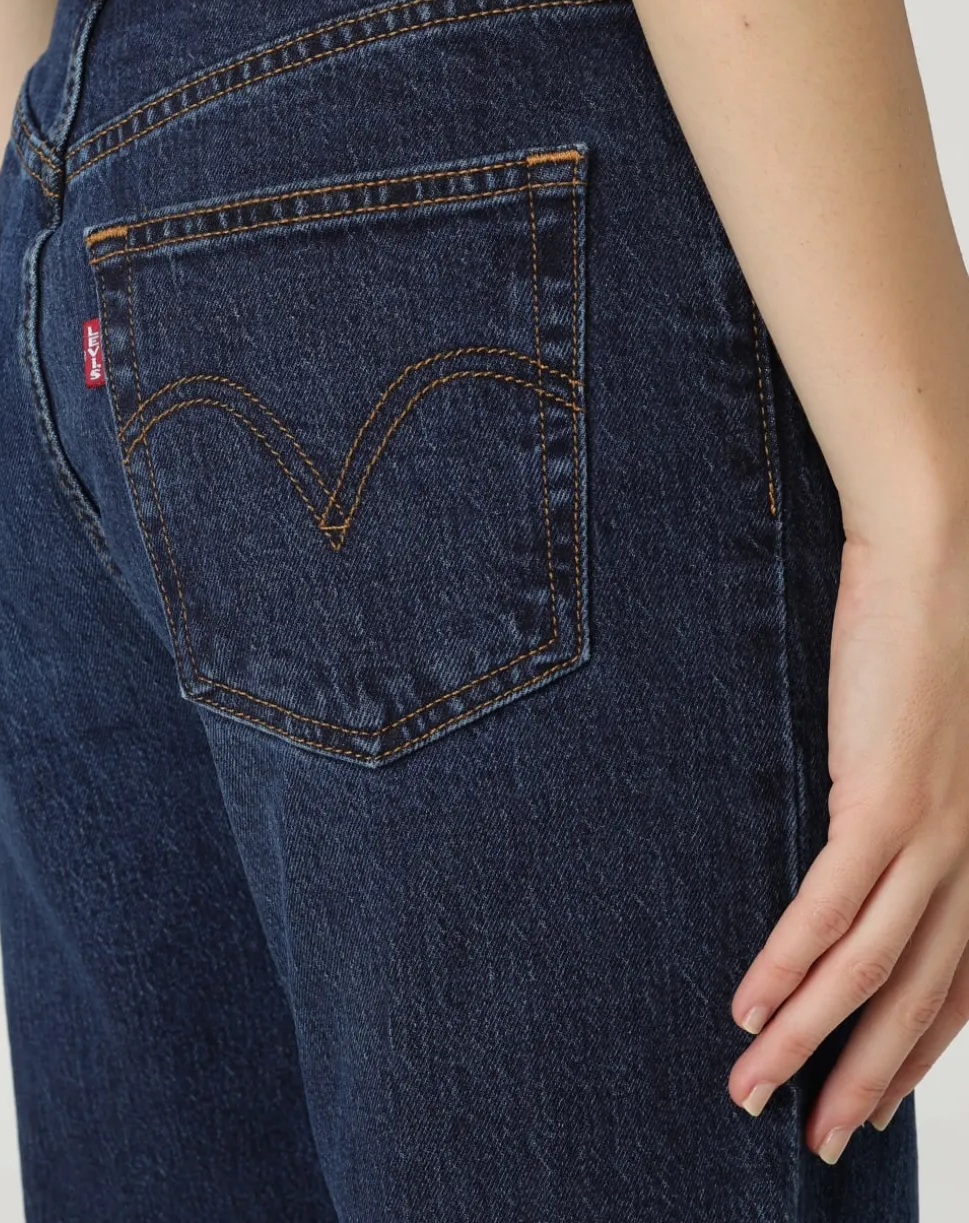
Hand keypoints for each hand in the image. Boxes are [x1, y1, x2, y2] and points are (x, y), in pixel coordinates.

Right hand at [727, 527, 968, 1163]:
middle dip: (863, 1080)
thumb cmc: (937, 637)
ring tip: (756, 1094)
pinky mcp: (886, 801)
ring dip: (809, 1043)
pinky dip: (788, 966)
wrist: (947, 559)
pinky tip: (751, 1007)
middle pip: (917, 999)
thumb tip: (864, 846)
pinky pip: (830, 908)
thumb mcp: (937, 741)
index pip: (958, 982)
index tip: (873, 1102)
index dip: (913, 1052)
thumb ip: (913, 806)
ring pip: (870, 970)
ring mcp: (936, 834)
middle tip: (816, 1139)